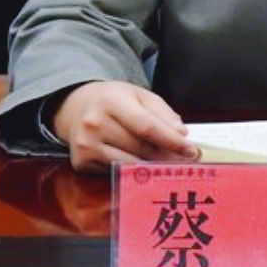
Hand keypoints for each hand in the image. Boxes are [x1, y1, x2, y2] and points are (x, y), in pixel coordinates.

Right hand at [53, 81, 200, 173]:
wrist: (76, 107)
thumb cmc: (114, 100)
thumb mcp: (140, 95)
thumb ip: (162, 113)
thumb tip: (180, 134)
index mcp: (111, 101)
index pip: (147, 126)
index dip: (171, 141)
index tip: (191, 150)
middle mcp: (95, 124)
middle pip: (140, 148)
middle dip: (166, 155)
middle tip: (184, 160)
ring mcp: (86, 145)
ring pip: (130, 164)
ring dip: (152, 167)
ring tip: (168, 164)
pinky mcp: (81, 163)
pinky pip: (116, 171)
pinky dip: (133, 170)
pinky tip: (143, 165)